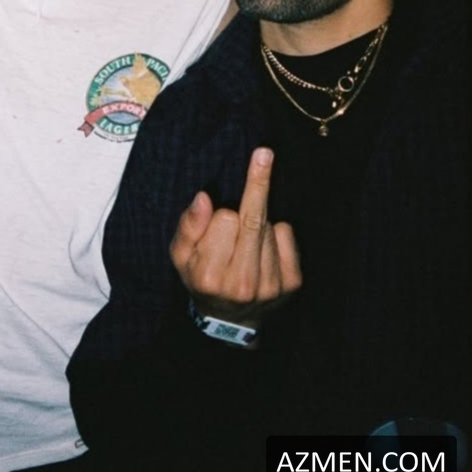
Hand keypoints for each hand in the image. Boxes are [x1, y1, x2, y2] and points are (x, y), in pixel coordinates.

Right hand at [170, 147, 301, 326]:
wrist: (231, 320)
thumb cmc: (201, 278)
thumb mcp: (180, 255)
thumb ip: (188, 226)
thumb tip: (204, 198)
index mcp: (211, 276)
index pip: (225, 220)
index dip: (219, 214)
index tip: (217, 210)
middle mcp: (243, 283)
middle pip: (253, 218)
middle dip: (258, 181)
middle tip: (264, 151)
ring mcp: (271, 285)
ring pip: (269, 226)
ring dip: (258, 224)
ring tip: (246, 244)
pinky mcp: (291, 282)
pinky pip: (286, 233)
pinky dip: (277, 232)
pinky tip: (264, 247)